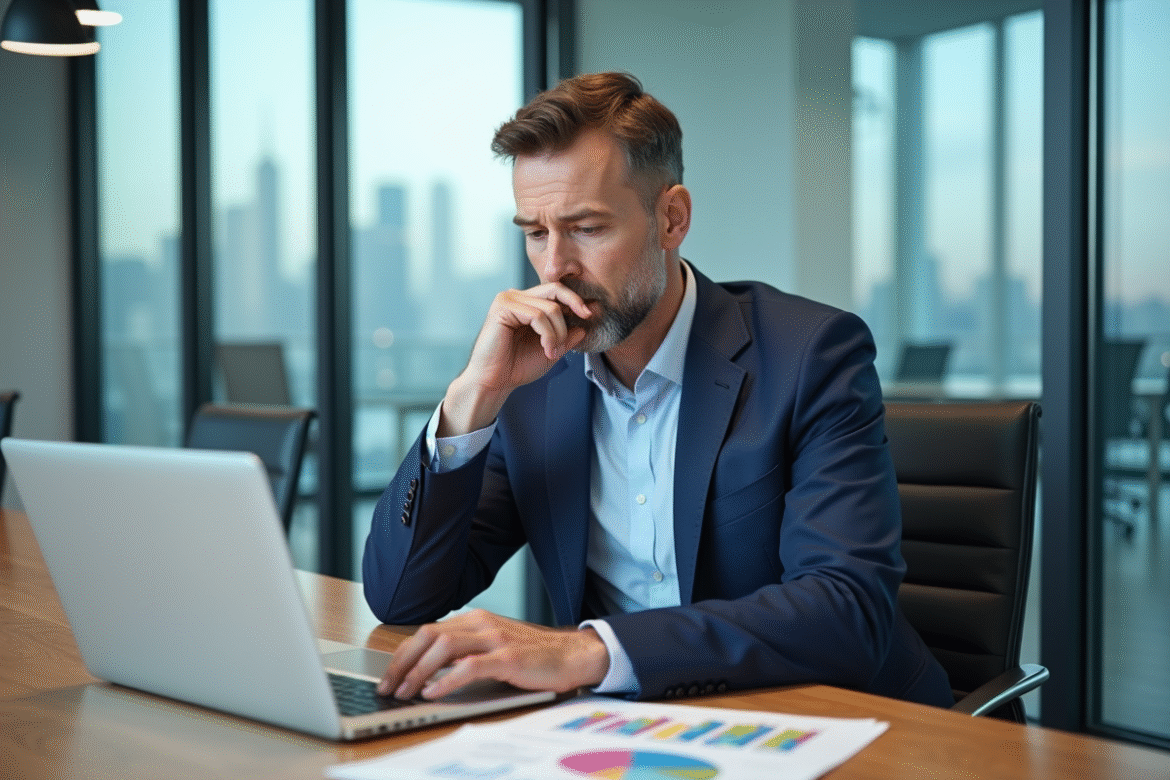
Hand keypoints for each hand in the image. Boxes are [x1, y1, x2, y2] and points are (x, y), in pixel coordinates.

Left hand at [377, 609, 609, 699]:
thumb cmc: (533, 655)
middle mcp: (482, 623)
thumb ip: (467, 650)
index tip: (389, 676)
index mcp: (475, 619)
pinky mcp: (509, 657)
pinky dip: (448, 679)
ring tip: (407, 692)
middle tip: (389, 686)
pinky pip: (470, 666)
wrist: (573, 654)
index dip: (403, 654)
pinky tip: (434, 692)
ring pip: (444, 647)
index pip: (427, 632)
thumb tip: (429, 671)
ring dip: (420, 671)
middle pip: (429, 635)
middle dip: (403, 662)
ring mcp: (495, 638)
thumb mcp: (494, 646)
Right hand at [439, 284, 593, 434]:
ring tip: (553, 351)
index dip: (576, 300)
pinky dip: (548, 334)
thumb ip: (566, 337)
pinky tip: (546, 349)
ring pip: (549, 308)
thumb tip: (585, 325)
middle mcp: (516, 297)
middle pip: (555, 289)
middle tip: (587, 317)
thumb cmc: (517, 367)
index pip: (555, 291)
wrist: (494, 382)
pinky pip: (537, 316)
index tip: (591, 314)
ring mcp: (508, 300)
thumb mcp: (551, 350)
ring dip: (558, 333)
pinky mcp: (503, 308)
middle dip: (575, 303)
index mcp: (526, 303)